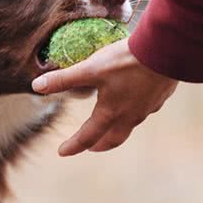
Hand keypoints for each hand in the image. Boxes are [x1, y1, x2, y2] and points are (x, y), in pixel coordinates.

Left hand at [32, 38, 177, 155]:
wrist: (166, 51)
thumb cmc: (126, 61)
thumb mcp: (90, 68)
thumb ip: (64, 79)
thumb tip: (36, 86)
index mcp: (111, 113)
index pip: (88, 136)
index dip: (73, 145)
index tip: (62, 152)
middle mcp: (130, 116)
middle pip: (113, 139)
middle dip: (99, 144)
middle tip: (90, 146)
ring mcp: (148, 108)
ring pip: (130, 125)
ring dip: (117, 128)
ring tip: (111, 123)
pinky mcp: (160, 96)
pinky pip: (144, 110)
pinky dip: (134, 111)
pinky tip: (134, 100)